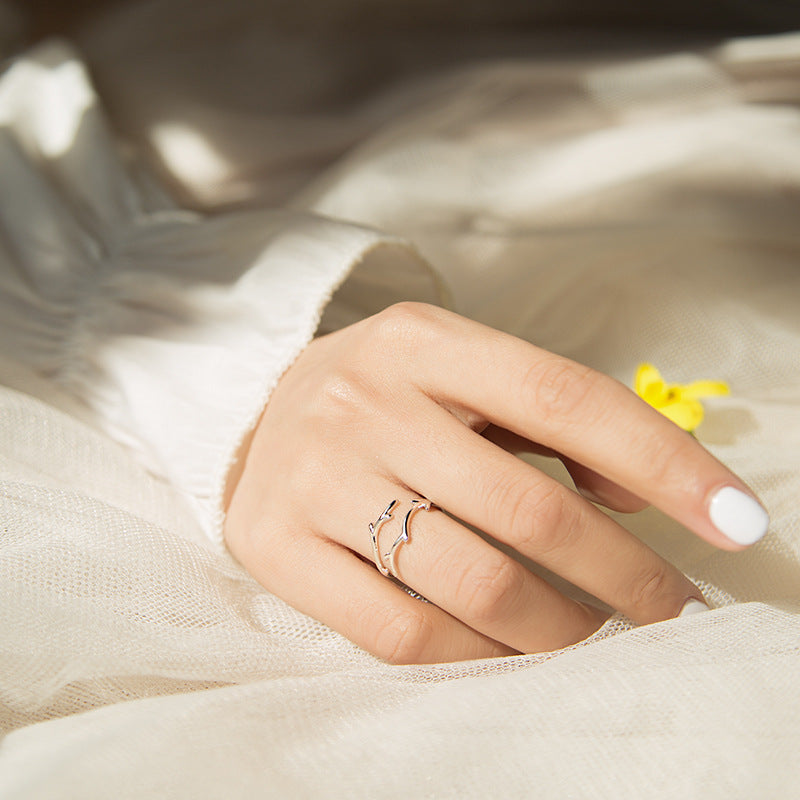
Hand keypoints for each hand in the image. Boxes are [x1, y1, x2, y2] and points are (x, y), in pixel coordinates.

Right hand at [224, 303, 767, 662]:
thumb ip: (551, 420)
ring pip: (473, 583)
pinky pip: (402, 633)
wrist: (259, 416)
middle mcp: (363, 400)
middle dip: (626, 575)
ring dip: (561, 628)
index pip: (565, 398)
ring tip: (597, 636)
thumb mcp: (461, 374)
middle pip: (529, 507)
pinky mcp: (275, 545)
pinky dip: (479, 659)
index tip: (736, 521)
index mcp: (423, 341)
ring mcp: (313, 477)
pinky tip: (513, 654)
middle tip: (671, 609)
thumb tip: (643, 494)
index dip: (664, 462)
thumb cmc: (385, 398)